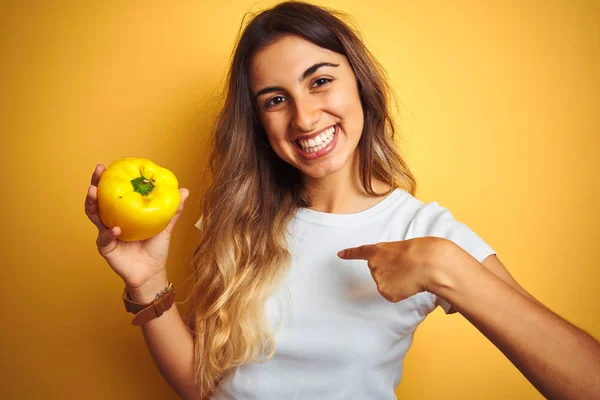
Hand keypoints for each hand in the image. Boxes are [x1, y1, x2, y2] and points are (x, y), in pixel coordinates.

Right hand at [84, 163, 189, 288]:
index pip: (112, 192)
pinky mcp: (106, 247)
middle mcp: (110, 220)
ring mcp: (106, 233)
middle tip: (97, 173)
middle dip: (94, 184)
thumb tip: (185, 191)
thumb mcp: (165, 226)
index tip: (107, 166)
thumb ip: (172, 210)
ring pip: (93, 216)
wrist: (152, 272)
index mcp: (122, 212)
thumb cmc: (155, 248)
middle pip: (97, 199)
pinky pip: (104, 238)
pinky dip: (108, 232)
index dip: (107, 179)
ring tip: (94, 193)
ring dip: (92, 203)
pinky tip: (114, 228)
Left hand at [337, 237, 450, 302]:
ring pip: (387, 284)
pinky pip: (393, 294)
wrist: (427, 263)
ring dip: (398, 282)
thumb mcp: (403, 249)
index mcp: (378, 250)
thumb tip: (395, 274)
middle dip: (391, 272)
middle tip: (407, 267)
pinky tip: (409, 284)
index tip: (339, 254)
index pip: (360, 252)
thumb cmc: (422, 253)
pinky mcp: (385, 292)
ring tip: (411, 274)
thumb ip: (392, 259)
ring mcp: (377, 279)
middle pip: (379, 272)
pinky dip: (401, 292)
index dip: (349, 253)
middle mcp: (373, 265)